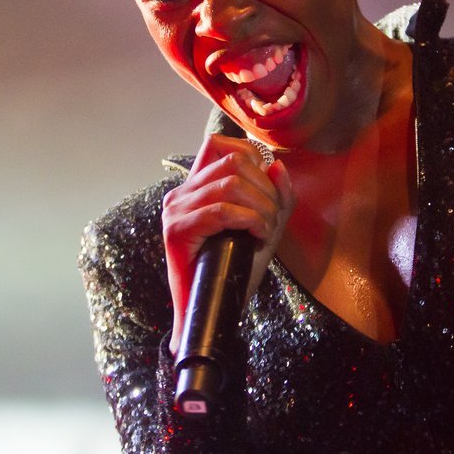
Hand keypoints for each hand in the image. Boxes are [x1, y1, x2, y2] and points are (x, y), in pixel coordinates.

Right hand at [162, 134, 294, 354]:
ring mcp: (175, 210)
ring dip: (261, 206)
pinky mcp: (176, 231)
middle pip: (233, 161)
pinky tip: (258, 237)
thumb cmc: (235, 268)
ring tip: (266, 230)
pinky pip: (222, 210)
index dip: (250, 155)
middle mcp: (181, 192)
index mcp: (196, 186)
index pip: (218, 143)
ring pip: (231, 184)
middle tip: (272, 218)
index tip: (268, 185)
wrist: (213, 310)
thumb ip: (276, 195)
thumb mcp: (265, 224)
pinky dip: (250, 221)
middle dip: (266, 188)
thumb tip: (277, 165)